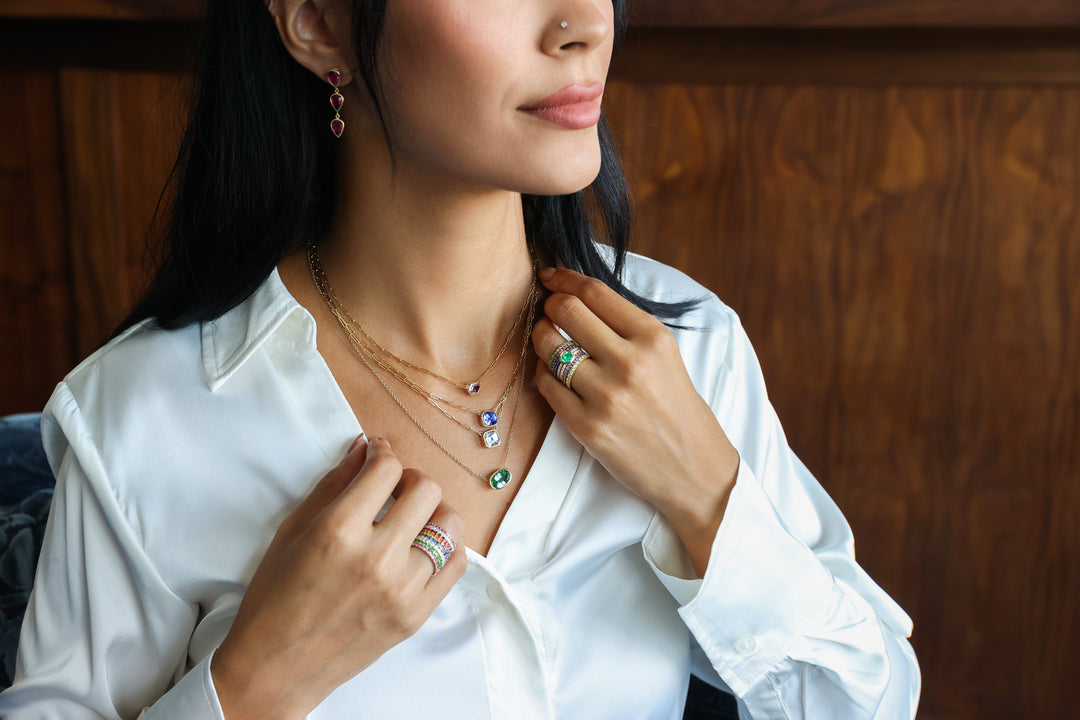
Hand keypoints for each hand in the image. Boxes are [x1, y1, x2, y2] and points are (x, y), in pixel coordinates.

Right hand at [211, 437, 465, 719]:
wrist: (276, 667)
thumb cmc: (274, 597)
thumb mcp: (293, 531)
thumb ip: (334, 485)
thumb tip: (363, 447)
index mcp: (339, 531)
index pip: (386, 469)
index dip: (383, 452)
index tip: (378, 455)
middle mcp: (377, 558)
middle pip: (426, 490)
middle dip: (410, 479)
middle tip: (394, 488)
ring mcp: (402, 589)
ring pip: (449, 525)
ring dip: (432, 512)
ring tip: (412, 519)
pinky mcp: (416, 615)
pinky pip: (456, 565)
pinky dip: (446, 547)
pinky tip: (424, 546)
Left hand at [532, 267, 738, 574]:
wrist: (694, 470)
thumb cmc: (678, 410)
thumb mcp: (666, 357)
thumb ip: (626, 327)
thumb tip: (577, 296)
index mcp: (654, 338)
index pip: (595, 293)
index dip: (564, 278)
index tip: (551, 277)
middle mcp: (630, 363)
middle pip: (566, 311)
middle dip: (548, 305)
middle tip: (546, 310)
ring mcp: (606, 397)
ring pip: (549, 347)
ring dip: (541, 338)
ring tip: (548, 343)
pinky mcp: (587, 428)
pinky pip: (546, 386)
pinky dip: (544, 375)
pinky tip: (554, 376)